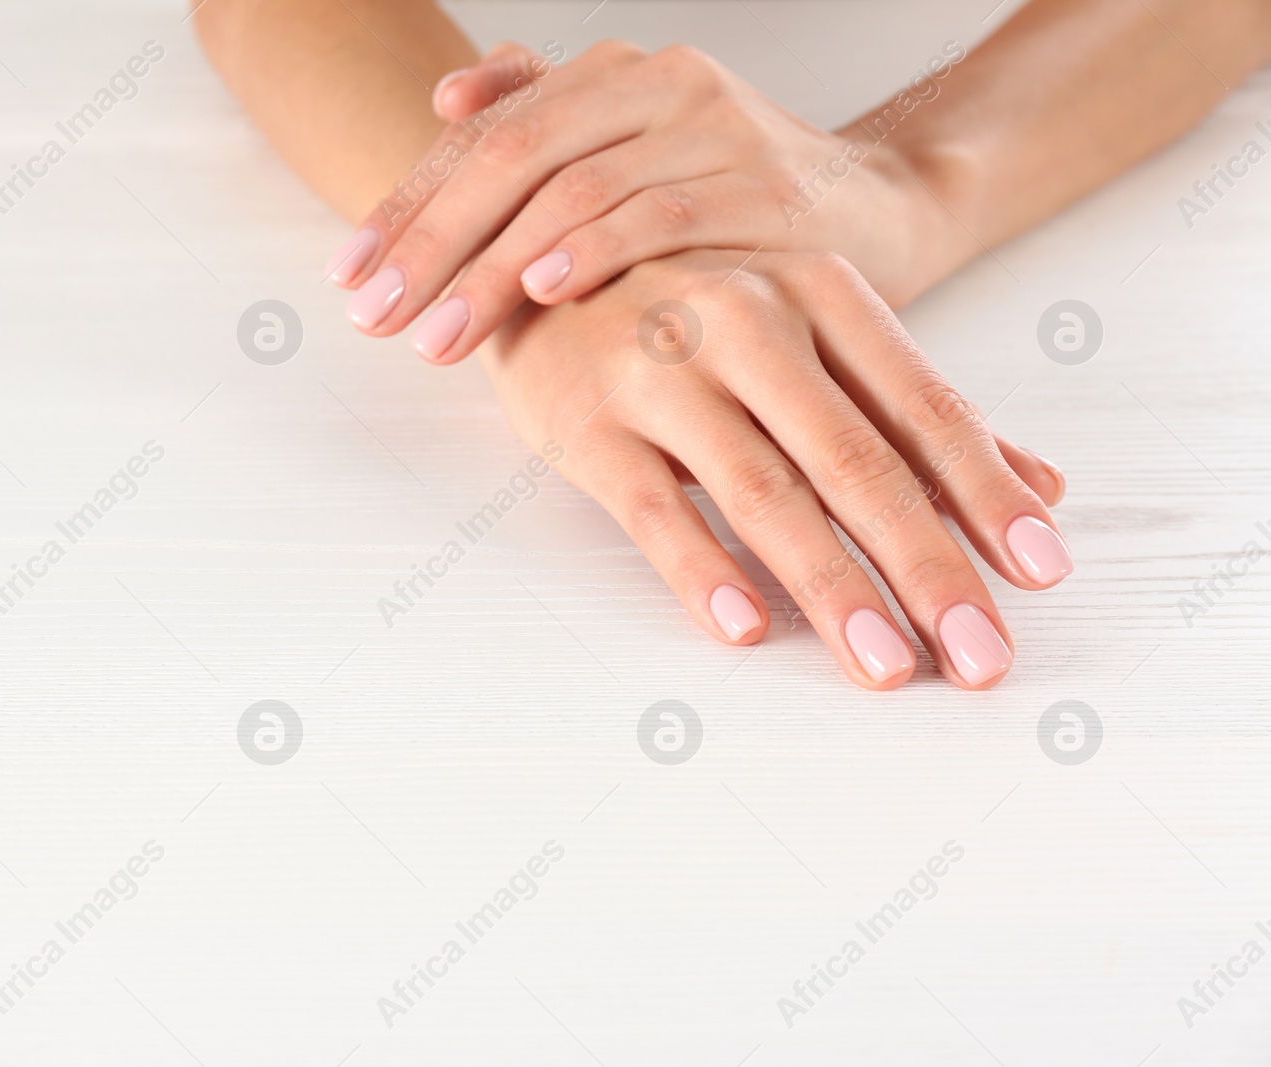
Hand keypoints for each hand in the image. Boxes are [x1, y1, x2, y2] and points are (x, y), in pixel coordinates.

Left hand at [326, 40, 958, 362]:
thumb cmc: (734, 199)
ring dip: (494, 270)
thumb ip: (547, 122)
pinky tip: (541, 290)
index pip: (482, 137)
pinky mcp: (765, 186)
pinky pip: (661, 214)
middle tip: (376, 317)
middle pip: (512, 157)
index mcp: (613, 74)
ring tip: (438, 336)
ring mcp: (713, 128)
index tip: (348, 279)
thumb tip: (450, 100)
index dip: (407, 207)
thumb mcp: (636, 155)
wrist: (881, 207)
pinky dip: (594, 251)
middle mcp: (657, 82)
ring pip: (573, 191)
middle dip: (431, 245)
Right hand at [478, 248, 1069, 689]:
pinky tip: (746, 629)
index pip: (924, 405)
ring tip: (884, 668)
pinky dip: (699, 569)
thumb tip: (1041, 485)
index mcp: (816, 289)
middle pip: (855, 460)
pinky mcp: (585, 420)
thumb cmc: (684, 305)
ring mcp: (659, 369)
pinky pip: (650, 507)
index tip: (1042, 575)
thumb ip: (915, 407)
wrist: (526, 257)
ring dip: (831, 587)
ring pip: (761, 491)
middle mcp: (746, 320)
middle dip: (927, 566)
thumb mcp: (806, 328)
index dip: (988, 493)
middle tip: (979, 656)